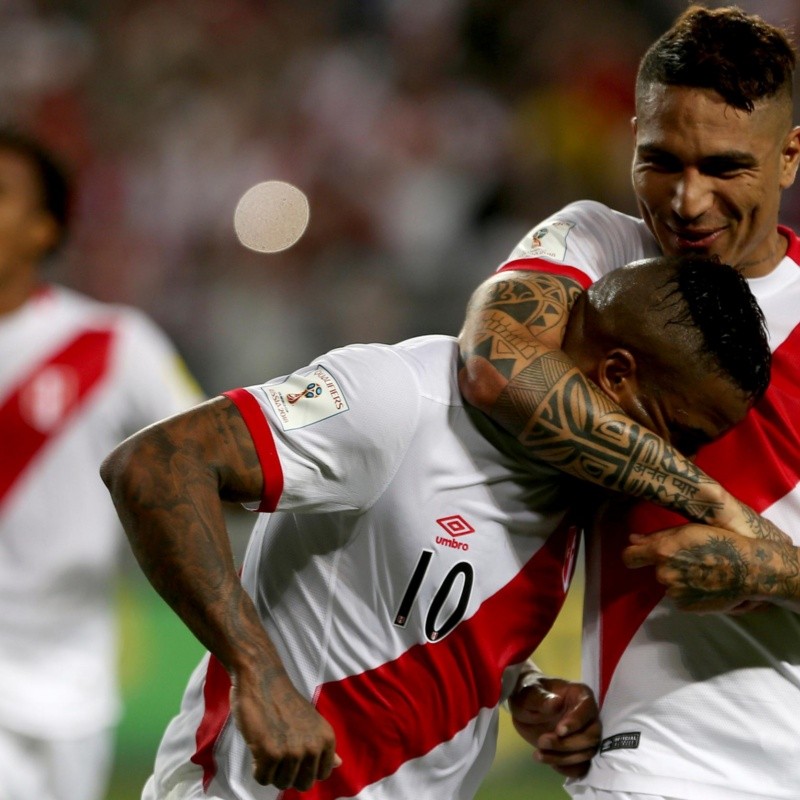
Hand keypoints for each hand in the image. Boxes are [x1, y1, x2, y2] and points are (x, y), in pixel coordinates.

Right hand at [231, 667, 340, 790]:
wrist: (263, 679)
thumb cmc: (284, 701)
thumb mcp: (312, 721)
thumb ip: (323, 745)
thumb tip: (339, 764)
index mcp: (327, 739)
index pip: (321, 776)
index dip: (305, 768)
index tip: (295, 751)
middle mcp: (313, 747)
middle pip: (303, 785)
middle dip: (289, 773)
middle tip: (280, 749)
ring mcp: (292, 752)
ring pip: (282, 784)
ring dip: (272, 769)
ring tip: (269, 744)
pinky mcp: (270, 753)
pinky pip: (262, 780)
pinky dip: (257, 768)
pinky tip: (259, 746)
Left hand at [508, 675, 599, 777]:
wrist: (525, 708)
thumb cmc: (528, 693)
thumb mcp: (529, 692)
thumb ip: (541, 697)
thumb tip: (556, 703)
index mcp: (580, 695)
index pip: (587, 709)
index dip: (576, 722)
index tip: (559, 730)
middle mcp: (588, 716)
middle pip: (591, 736)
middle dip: (567, 744)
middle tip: (542, 741)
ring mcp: (585, 735)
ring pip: (587, 753)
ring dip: (563, 758)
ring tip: (539, 753)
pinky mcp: (578, 751)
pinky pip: (582, 767)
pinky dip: (567, 769)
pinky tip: (548, 761)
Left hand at [623, 524, 794, 612]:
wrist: (749, 569)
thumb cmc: (720, 542)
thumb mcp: (687, 531)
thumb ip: (656, 537)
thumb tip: (632, 539)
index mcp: (662, 551)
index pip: (629, 557)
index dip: (633, 556)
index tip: (639, 556)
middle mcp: (664, 573)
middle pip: (656, 570)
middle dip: (668, 566)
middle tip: (691, 561)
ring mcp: (674, 592)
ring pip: (670, 585)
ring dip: (680, 580)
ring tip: (703, 573)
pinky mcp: (685, 607)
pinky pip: (681, 598)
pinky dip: (690, 593)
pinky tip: (707, 585)